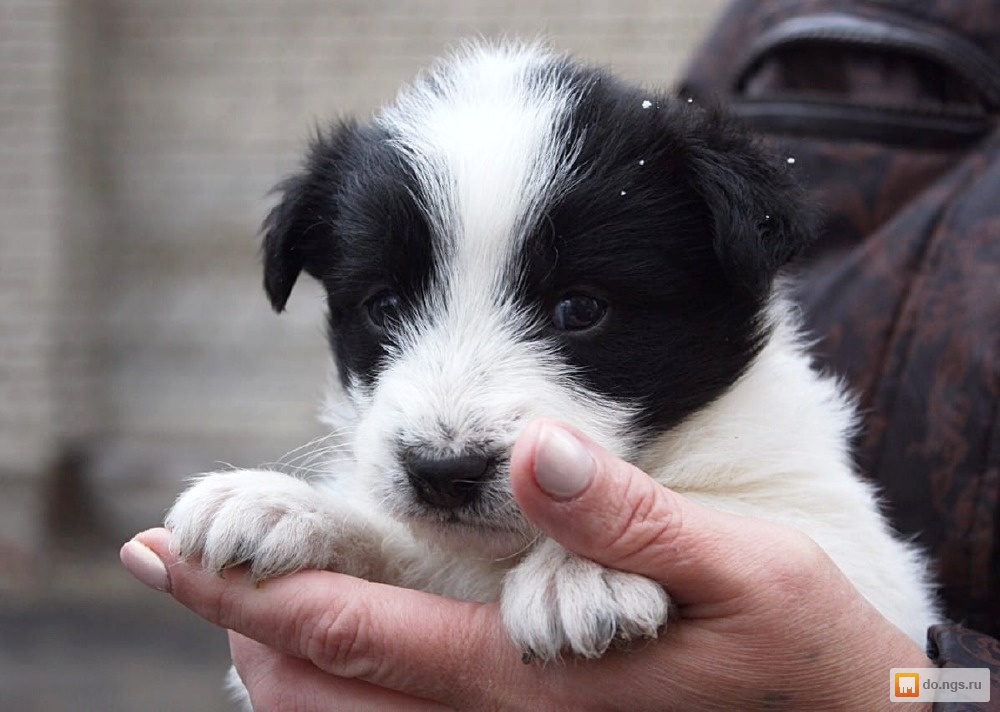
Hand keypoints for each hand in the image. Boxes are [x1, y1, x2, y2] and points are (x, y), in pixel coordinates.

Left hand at [121, 419, 931, 710]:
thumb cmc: (797, 650)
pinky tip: (342, 635)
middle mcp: (496, 711)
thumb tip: (533, 450)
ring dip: (282, 654)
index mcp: (520, 672)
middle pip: (323, 685)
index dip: (246, 594)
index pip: (344, 632)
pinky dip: (349, 673)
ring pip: (354, 710)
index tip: (166, 551)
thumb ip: (628, 519)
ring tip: (234, 600)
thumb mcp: (733, 572)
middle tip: (177, 566)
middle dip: (239, 627)